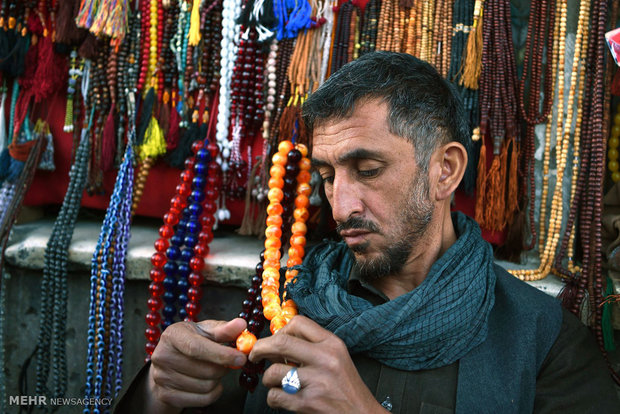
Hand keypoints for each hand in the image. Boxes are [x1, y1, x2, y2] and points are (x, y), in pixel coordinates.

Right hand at [146, 318, 247, 412]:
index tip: (241, 358)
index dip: (221, 354)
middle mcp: (162, 356)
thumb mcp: (206, 330)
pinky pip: (202, 399)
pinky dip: (214, 393)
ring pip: (206, 386)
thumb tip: (241, 324)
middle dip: (223, 368)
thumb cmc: (192, 341)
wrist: (170, 361)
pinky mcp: (166, 396)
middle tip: (226, 362)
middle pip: (206, 370)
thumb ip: (224, 329)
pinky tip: (210, 382)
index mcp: (173, 335)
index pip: (197, 348)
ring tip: (214, 370)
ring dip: (218, 380)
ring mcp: (162, 377)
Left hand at [249, 316, 385, 413]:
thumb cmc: (346, 387)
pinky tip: (282, 399)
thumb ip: (312, 346)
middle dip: (260, 348)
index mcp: (332, 344)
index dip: (279, 330)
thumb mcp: (337, 357)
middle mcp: (325, 359)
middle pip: (280, 342)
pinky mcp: (308, 403)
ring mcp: (316, 381)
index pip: (298, 324)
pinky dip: (273, 398)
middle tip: (254, 355)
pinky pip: (275, 396)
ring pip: (273, 372)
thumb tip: (277, 339)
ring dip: (268, 379)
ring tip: (277, 383)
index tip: (274, 340)